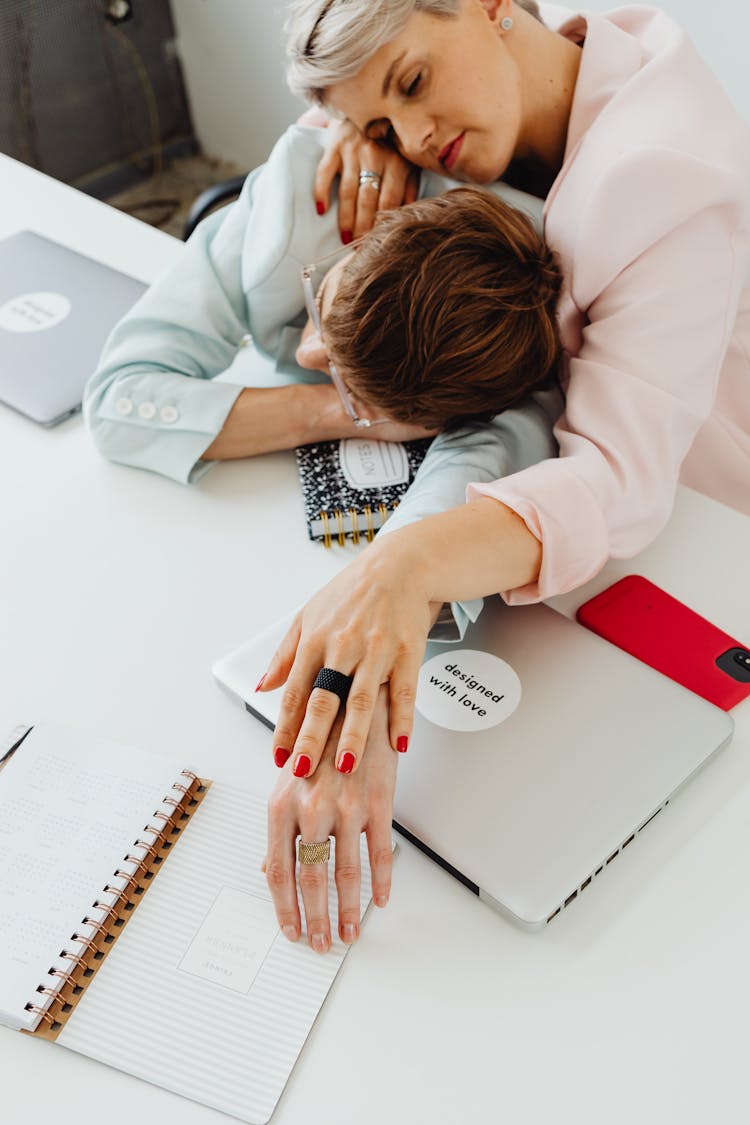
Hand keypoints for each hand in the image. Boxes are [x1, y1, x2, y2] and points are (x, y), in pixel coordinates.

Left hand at [261, 530, 434, 776]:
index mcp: (316, 640)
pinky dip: (402, 720)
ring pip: (362, 700)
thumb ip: (285, 655)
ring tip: (344, 765)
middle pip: (324, 700)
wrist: (398, 566)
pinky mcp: (407, 652)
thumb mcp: (308, 616)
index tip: (279, 756)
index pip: (294, 692)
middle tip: (302, 769)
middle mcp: (343, 647)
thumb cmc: (352, 592)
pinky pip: (403, 692)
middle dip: (311, 738)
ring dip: (353, 736)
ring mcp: (376, 650)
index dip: (285, 727)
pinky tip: (398, 744)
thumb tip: (262, 687)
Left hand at [265, 687, 397, 951]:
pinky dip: (381, 882)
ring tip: (350, 931)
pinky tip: (380, 899)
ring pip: (346, 873)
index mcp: (281, 805)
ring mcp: (346, 807)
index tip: (291, 930)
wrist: (355, 702)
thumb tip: (270, 868)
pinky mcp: (378, 802)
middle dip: (316, 918)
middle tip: (321, 942)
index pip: (279, 871)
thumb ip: (280, 826)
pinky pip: (379, 853)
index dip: (285, 907)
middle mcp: (311, 808)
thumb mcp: (288, 779)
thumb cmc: (320, 739)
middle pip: (311, 879)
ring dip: (349, 910)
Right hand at [314, 119, 419, 240]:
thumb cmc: (391, 140)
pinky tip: (321, 210)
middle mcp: (376, 156)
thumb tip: (409, 216)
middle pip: (368, 200)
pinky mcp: (335, 145)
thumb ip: (410, 188)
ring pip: (348, 192)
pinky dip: (321, 191)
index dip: (382, 225)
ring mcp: (354, 150)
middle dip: (363, 228)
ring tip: (344, 239)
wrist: (369, 104)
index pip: (389, 202)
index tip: (377, 245)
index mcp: (397, 163)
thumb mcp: (409, 161)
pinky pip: (325, 172)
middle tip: (358, 249)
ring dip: (345, 219)